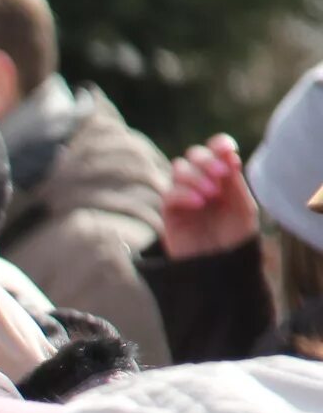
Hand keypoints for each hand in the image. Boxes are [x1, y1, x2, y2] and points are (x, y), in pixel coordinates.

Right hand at [161, 133, 259, 261]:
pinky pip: (169, 193)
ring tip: (212, 195)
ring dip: (196, 176)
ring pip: (178, 169)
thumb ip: (234, 183)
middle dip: (207, 161)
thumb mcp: (243, 207)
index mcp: (221, 177)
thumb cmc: (235, 239)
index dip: (218, 144)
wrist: (220, 268)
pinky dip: (185, 193)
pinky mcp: (169, 213)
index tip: (228, 151)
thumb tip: (228, 156)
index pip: (214, 150)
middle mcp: (200, 183)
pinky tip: (200, 203)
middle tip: (221, 176)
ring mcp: (183, 196)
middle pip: (193, 154)